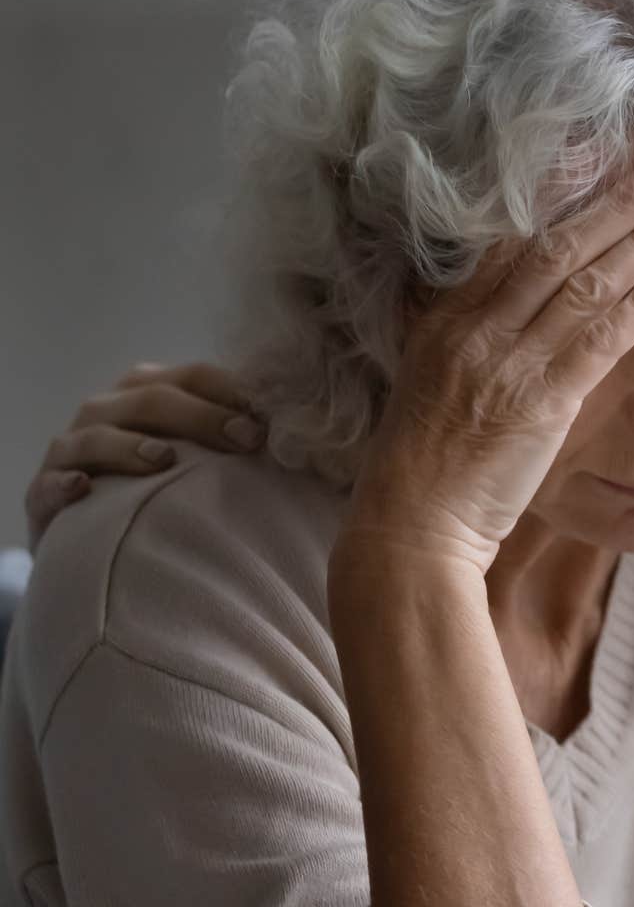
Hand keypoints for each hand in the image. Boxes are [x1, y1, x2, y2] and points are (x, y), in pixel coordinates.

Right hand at [25, 362, 262, 547]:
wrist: (102, 541)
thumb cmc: (169, 491)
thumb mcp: (205, 458)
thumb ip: (241, 438)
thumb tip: (308, 433)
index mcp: (149, 392)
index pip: (194, 376)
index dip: (234, 391)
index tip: (274, 417)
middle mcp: (107, 412)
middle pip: (151, 398)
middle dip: (201, 416)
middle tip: (246, 440)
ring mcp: (70, 451)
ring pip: (96, 434)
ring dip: (131, 444)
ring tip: (167, 460)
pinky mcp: (41, 494)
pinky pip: (48, 484)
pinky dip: (64, 483)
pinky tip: (86, 489)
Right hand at [338, 151, 633, 575]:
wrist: (411, 526)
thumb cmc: (428, 461)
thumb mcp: (436, 377)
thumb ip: (475, 333)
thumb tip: (520, 296)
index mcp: (447, 316)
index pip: (511, 236)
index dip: (563, 192)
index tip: (606, 155)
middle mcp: (474, 328)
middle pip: (557, 245)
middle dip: (619, 200)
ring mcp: (506, 362)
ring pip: (585, 283)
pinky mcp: (539, 402)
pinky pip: (600, 339)